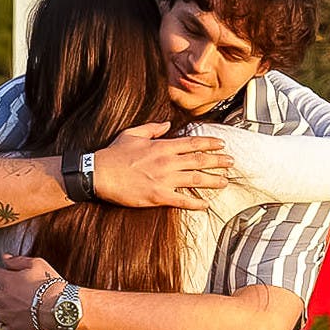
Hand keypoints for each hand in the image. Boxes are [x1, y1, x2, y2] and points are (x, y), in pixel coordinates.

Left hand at [0, 254, 60, 329]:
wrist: (62, 306)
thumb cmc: (52, 284)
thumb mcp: (38, 264)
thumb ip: (19, 261)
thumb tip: (5, 258)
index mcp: (7, 281)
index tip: (4, 274)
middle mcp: (3, 298)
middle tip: (7, 291)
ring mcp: (7, 316)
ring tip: (8, 308)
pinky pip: (3, 329)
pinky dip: (7, 326)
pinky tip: (14, 321)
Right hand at [93, 122, 233, 209]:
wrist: (98, 174)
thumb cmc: (114, 154)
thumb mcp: (132, 134)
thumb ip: (152, 128)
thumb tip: (167, 124)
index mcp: (162, 146)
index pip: (193, 143)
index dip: (210, 143)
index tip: (222, 144)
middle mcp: (167, 162)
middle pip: (200, 160)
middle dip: (218, 161)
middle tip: (231, 162)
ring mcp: (164, 180)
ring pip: (196, 179)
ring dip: (213, 180)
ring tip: (225, 182)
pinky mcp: (158, 196)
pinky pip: (182, 200)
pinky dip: (196, 203)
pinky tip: (206, 205)